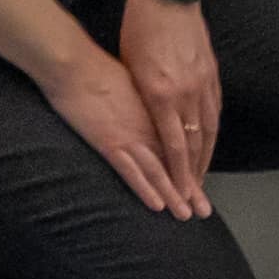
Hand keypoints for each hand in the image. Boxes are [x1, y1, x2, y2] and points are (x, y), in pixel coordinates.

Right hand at [46, 27, 214, 220]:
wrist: (74, 63)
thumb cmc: (98, 67)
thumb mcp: (133, 81)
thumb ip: (145, 100)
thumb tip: (150, 108)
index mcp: (156, 110)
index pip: (179, 145)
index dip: (190, 168)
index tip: (200, 185)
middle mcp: (150, 126)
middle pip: (175, 162)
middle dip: (189, 188)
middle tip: (204, 210)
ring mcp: (131, 136)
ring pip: (158, 171)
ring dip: (174, 195)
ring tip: (186, 215)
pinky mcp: (110, 143)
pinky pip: (131, 172)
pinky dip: (146, 190)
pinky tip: (158, 205)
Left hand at [118, 0, 223, 203]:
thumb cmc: (138, 29)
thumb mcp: (129, 68)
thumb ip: (140, 100)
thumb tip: (146, 127)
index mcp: (163, 95)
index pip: (174, 147)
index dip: (178, 175)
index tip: (180, 196)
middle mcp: (187, 93)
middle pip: (196, 144)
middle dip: (196, 175)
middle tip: (196, 200)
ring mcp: (203, 82)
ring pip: (209, 129)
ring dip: (207, 157)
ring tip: (203, 179)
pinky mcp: (211, 72)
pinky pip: (215, 109)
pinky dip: (213, 131)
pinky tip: (210, 142)